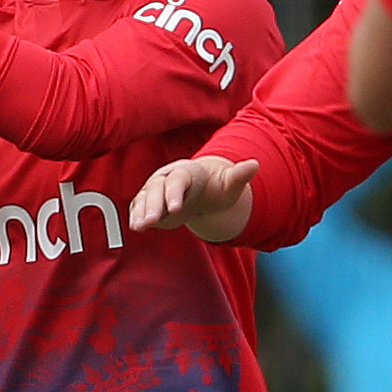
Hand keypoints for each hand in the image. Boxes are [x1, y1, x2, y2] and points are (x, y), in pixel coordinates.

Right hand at [129, 154, 258, 242]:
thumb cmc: (217, 187)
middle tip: (152, 221)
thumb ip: (239, 176)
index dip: (175, 194)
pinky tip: (136, 227)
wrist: (202, 190)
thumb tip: (256, 164)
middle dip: (154, 205)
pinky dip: (136, 216)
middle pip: (157, 189)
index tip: (176, 209)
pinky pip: (139, 207)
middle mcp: (166, 177)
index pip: (178, 180)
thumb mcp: (230, 184)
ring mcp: (155, 189)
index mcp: (186, 171)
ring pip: (145, 198)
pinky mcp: (149, 202)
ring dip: (142, 212)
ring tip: (140, 227)